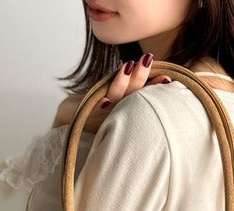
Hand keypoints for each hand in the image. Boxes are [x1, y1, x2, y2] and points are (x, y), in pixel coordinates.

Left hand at [51, 53, 170, 132]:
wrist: (66, 126)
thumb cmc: (90, 111)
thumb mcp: (109, 96)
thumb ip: (121, 85)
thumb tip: (136, 66)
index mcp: (124, 110)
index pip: (141, 96)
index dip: (154, 87)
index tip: (167, 77)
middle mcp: (116, 115)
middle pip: (131, 96)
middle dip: (139, 79)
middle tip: (147, 61)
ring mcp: (101, 116)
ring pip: (115, 99)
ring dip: (121, 84)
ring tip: (128, 65)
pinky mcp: (84, 116)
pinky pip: (93, 111)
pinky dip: (99, 106)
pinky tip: (105, 100)